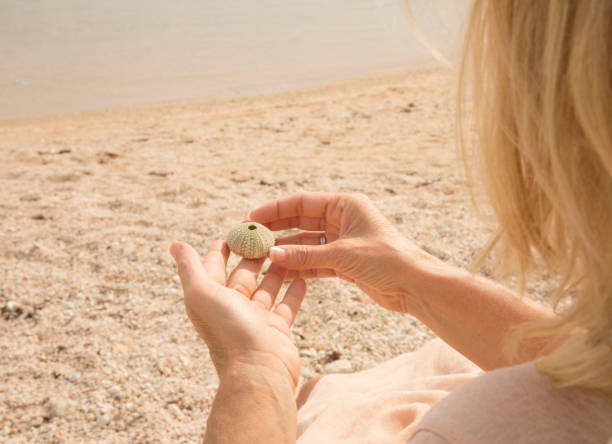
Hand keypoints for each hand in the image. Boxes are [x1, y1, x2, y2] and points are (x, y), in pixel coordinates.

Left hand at [170, 240, 305, 387]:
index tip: (235, 230)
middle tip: (267, 234)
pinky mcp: (276, 330)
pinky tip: (302, 276)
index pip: (215, 267)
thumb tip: (174, 244)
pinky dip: (293, 292)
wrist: (258, 371)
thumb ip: (190, 268)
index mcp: (212, 299)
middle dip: (253, 255)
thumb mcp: (202, 293)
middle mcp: (232, 309)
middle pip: (243, 275)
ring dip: (275, 270)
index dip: (222, 249)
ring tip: (286, 250)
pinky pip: (286, 306)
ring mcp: (255, 320)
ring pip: (266, 288)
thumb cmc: (228, 331)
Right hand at [249, 192, 445, 313]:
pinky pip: (314, 261)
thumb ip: (306, 255)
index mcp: (345, 205)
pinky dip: (299, 266)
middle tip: (250, 238)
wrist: (415, 286)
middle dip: (276, 230)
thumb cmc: (388, 260)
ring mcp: (342, 242)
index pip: (302, 203)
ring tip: (260, 257)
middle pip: (300, 221)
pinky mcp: (344, 263)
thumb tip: (272, 254)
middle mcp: (342, 220)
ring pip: (306, 243)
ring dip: (286, 250)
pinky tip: (279, 270)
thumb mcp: (343, 255)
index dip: (275, 210)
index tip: (252, 218)